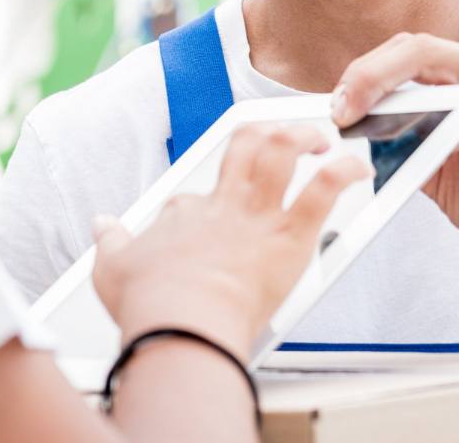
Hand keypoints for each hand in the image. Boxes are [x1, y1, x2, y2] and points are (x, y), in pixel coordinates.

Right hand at [91, 124, 371, 357]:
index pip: (193, 195)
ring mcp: (257, 218)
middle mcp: (223, 205)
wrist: (182, 326)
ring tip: (320, 136)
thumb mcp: (111, 269)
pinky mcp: (289, 238)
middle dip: (264, 133)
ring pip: (282, 154)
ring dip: (304, 138)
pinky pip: (323, 193)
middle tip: (281, 135)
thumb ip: (110, 243)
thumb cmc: (150, 304)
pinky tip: (357, 166)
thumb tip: (101, 225)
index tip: (207, 212)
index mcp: (185, 215)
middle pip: (244, 147)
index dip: (202, 201)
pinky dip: (343, 173)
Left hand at [332, 34, 458, 277]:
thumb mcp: (444, 165)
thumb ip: (409, 139)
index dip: (368, 70)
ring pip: (441, 82)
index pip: (414, 49)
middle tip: (339, 109)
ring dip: (395, 110)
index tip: (336, 103)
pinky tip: (414, 155)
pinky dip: (436, 139)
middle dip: (369, 75)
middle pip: (420, 49)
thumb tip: (354, 128)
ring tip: (363, 131)